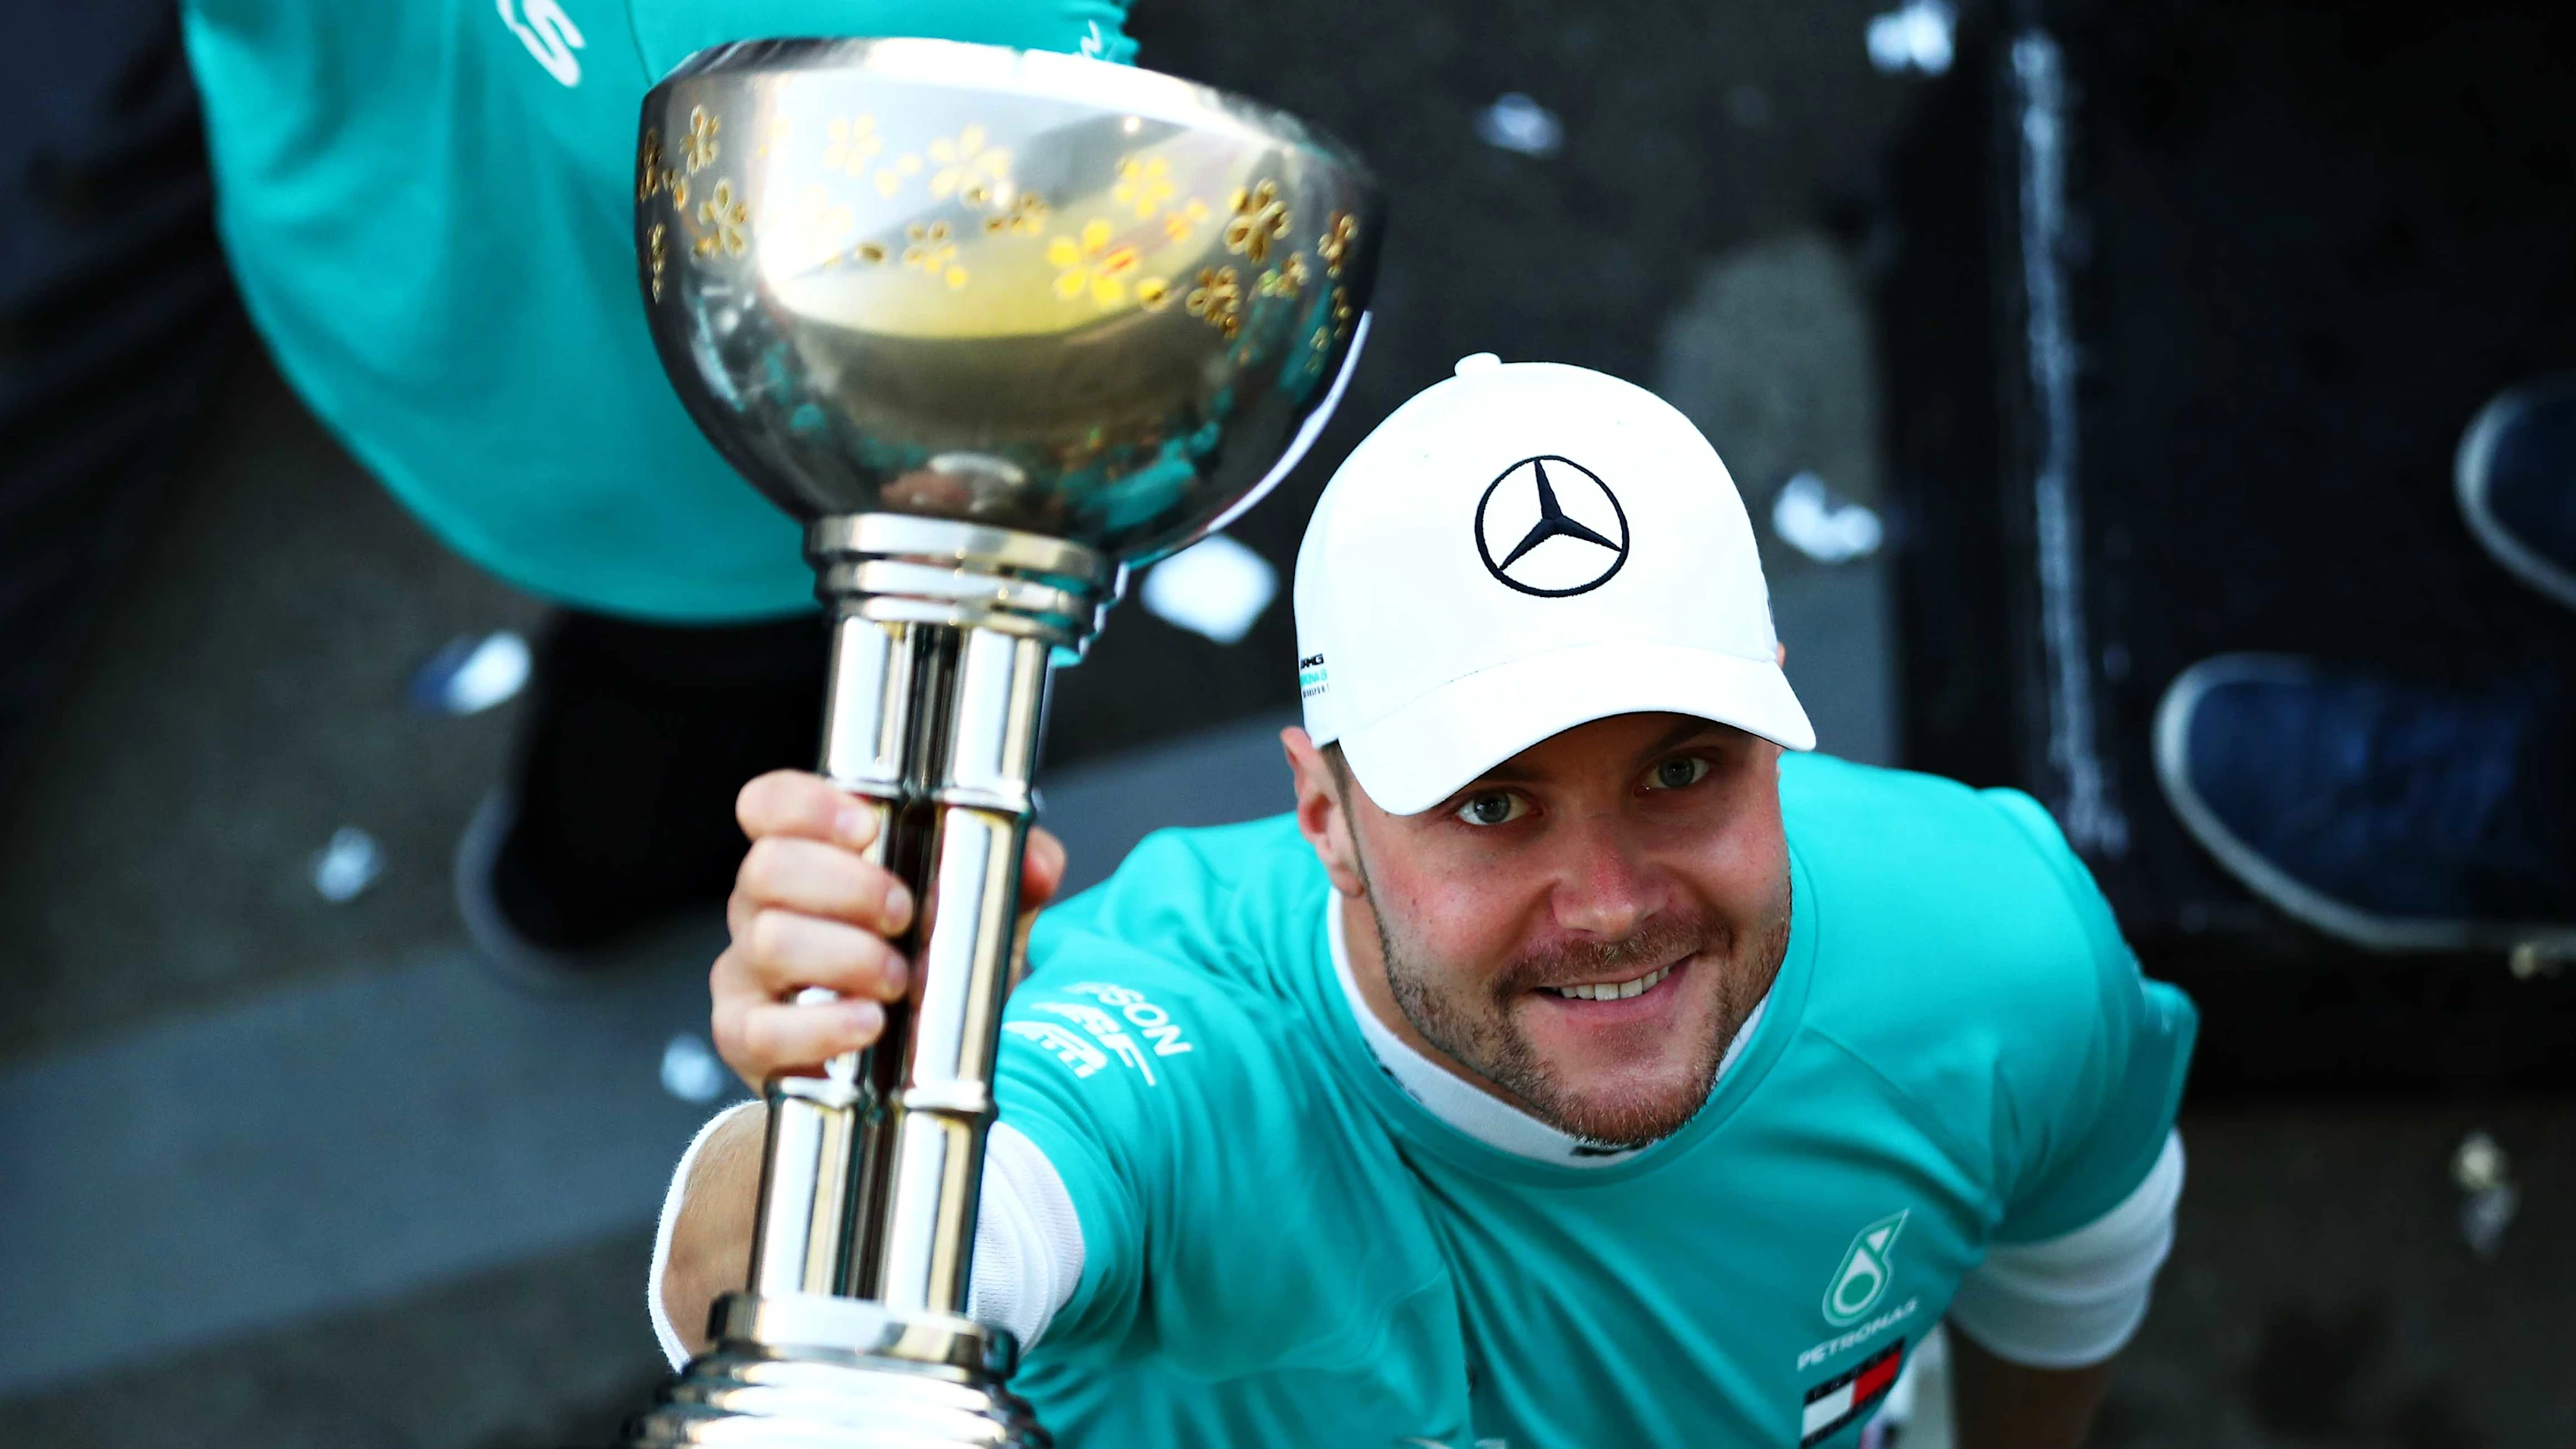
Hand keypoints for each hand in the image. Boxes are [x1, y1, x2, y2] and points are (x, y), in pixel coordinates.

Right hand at [713, 769, 1068, 1090]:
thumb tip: (1036, 861)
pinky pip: (760, 1029)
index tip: (867, 828)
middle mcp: (763, 906)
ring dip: (846, 957)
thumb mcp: (978, 913)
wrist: (910, 1063)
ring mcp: (748, 972)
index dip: (806, 805)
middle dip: (847, 887)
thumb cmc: (926, 964)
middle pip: (768, 867)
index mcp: (807, 857)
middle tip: (904, 913)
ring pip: (770, 942)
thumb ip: (1011, 875)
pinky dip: (820, 1026)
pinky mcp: (747, 1037)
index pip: (769, 804)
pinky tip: (867, 1025)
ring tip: (898, 979)